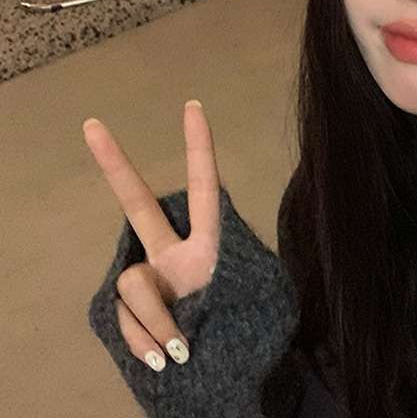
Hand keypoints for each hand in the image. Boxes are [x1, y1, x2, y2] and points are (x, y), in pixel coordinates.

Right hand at [83, 100, 220, 372]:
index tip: (194, 106)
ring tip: (181, 348)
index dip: (200, 148)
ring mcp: (147, 281)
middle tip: (91, 124)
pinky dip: (144, 341)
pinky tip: (163, 359)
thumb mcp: (257, 305)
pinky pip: (124, 319)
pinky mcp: (125, 312)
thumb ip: (214, 293)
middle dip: (114, 164)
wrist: (221, 378)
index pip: (208, 186)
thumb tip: (170, 316)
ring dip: (158, 321)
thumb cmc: (247, 335)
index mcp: (212, 242)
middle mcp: (173, 254)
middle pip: (137, 204)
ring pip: (134, 283)